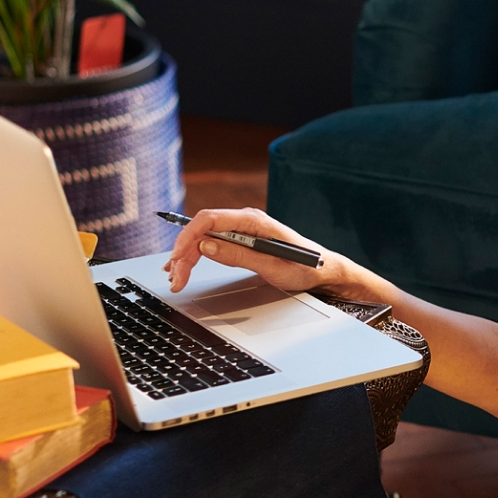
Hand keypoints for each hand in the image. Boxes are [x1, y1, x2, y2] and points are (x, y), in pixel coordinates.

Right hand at [163, 207, 376, 298]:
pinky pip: (212, 243)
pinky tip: (183, 266)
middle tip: (175, 278)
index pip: (209, 219)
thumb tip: (207, 246)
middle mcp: (246, 220)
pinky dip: (196, 255)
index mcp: (254, 221)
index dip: (188, 237)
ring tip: (175, 277)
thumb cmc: (304, 267)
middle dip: (184, 253)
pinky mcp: (242, 239)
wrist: (323, 269)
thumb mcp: (272, 266)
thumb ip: (239, 255)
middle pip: (202, 230)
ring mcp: (243, 229)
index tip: (177, 257)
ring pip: (204, 237)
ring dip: (186, 256)